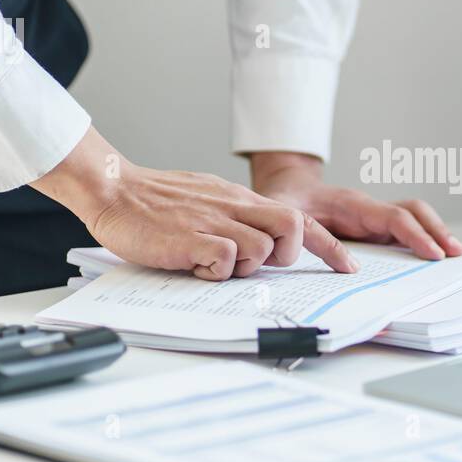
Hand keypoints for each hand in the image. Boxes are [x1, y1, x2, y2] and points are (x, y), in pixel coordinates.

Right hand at [31, 128, 357, 279]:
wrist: (114, 189)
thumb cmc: (155, 201)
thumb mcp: (208, 199)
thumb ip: (236, 217)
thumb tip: (260, 244)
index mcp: (240, 199)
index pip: (299, 218)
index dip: (328, 245)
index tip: (348, 266)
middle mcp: (234, 207)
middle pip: (292, 225)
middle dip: (286, 253)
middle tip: (258, 263)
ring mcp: (214, 222)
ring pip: (262, 248)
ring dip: (246, 266)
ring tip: (214, 263)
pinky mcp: (191, 239)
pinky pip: (225, 261)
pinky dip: (216, 272)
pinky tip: (195, 267)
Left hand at [249, 152, 461, 259]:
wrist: (283, 187)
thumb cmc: (283, 201)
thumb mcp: (285, 216)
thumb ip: (307, 235)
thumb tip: (344, 264)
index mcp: (352, 204)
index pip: (392, 217)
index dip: (415, 236)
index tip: (434, 255)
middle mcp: (369, 208)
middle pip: (414, 212)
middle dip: (438, 232)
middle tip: (460, 256)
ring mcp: (373, 217)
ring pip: (414, 219)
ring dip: (437, 235)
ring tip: (459, 258)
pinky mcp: (372, 227)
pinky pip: (404, 230)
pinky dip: (424, 240)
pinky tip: (436, 259)